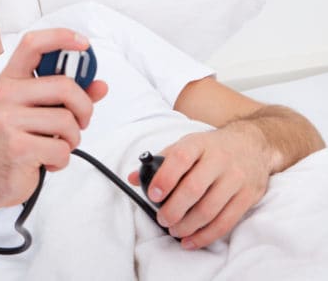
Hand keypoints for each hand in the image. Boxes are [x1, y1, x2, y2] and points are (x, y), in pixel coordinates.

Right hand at [0, 28, 107, 207]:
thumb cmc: (13, 141)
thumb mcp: (37, 112)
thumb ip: (67, 96)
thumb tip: (99, 85)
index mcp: (11, 81)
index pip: (33, 45)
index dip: (61, 38)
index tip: (83, 44)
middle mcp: (6, 96)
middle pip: (64, 86)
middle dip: (84, 107)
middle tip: (80, 121)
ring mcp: (8, 121)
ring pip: (66, 120)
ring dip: (72, 139)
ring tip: (57, 145)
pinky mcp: (17, 147)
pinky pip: (61, 149)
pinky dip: (62, 159)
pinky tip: (47, 161)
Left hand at [128, 123, 272, 248]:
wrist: (253, 144)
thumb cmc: (211, 148)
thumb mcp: (186, 145)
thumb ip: (160, 162)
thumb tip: (133, 178)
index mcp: (199, 144)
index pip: (180, 158)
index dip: (165, 178)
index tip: (152, 195)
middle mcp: (220, 160)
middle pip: (194, 189)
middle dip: (173, 210)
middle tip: (162, 219)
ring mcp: (236, 178)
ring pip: (209, 209)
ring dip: (187, 226)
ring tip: (173, 230)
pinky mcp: (248, 196)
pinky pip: (226, 222)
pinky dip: (205, 236)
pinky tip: (191, 240)